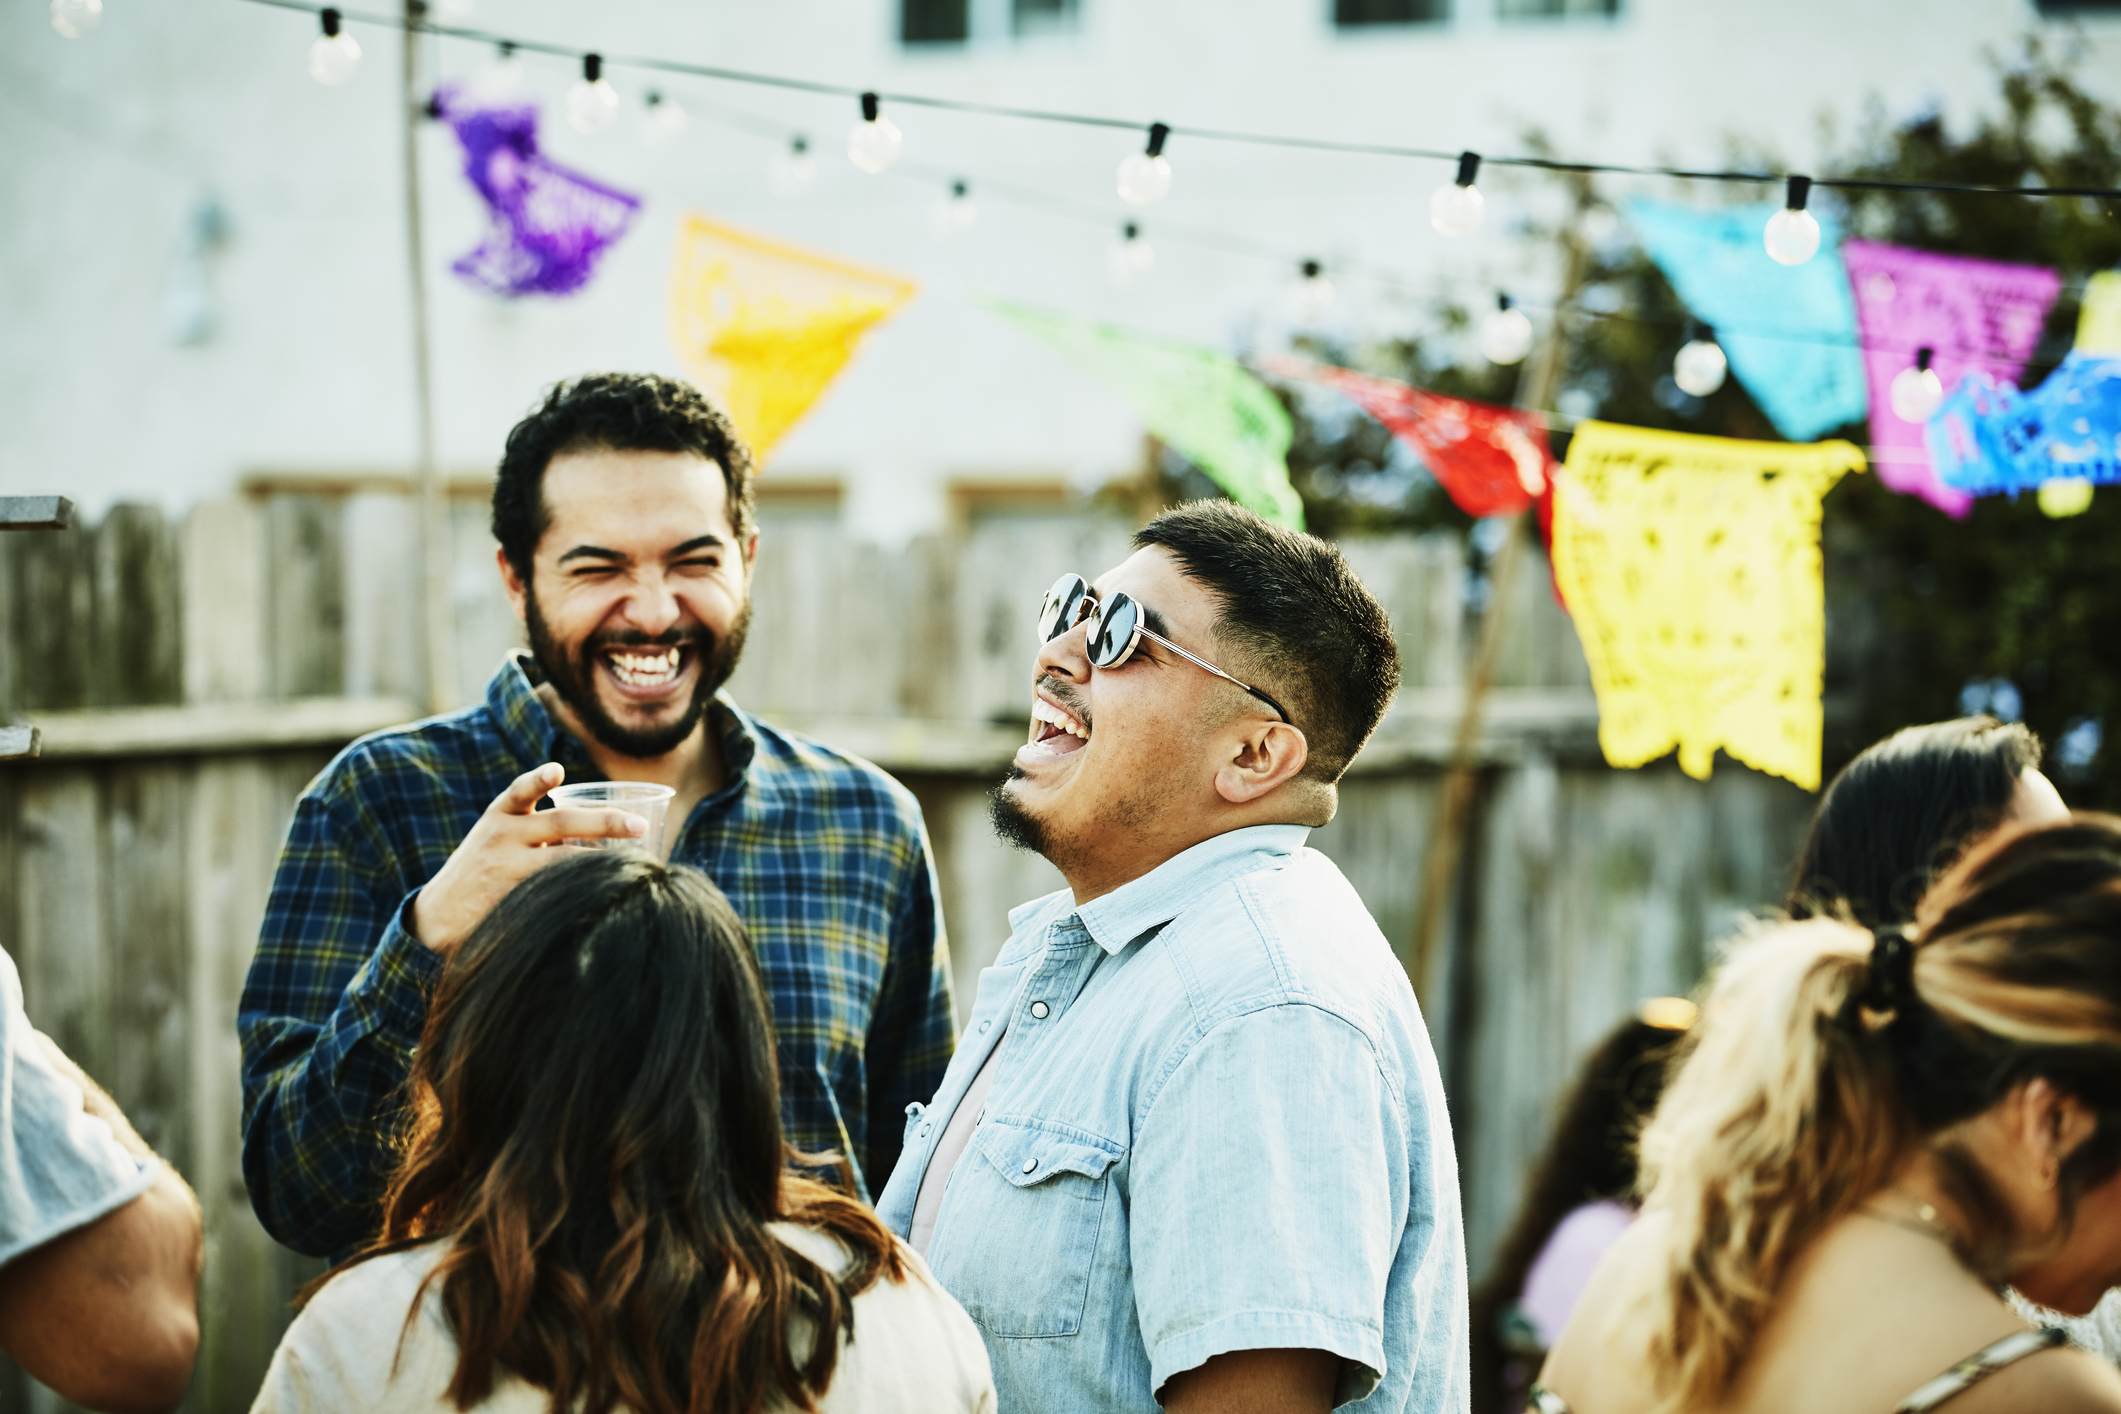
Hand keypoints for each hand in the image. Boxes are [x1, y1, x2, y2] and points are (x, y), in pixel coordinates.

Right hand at [409, 763, 645, 953]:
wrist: (438, 915)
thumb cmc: (483, 868)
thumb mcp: (499, 836)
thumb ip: (540, 827)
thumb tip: (609, 825)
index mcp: (501, 816)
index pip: (520, 792)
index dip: (538, 780)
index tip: (556, 771)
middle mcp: (502, 837)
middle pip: (559, 823)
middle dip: (604, 822)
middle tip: (640, 826)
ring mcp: (505, 870)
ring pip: (563, 861)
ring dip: (602, 861)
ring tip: (636, 862)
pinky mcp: (509, 900)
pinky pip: (553, 893)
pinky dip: (583, 893)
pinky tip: (606, 895)